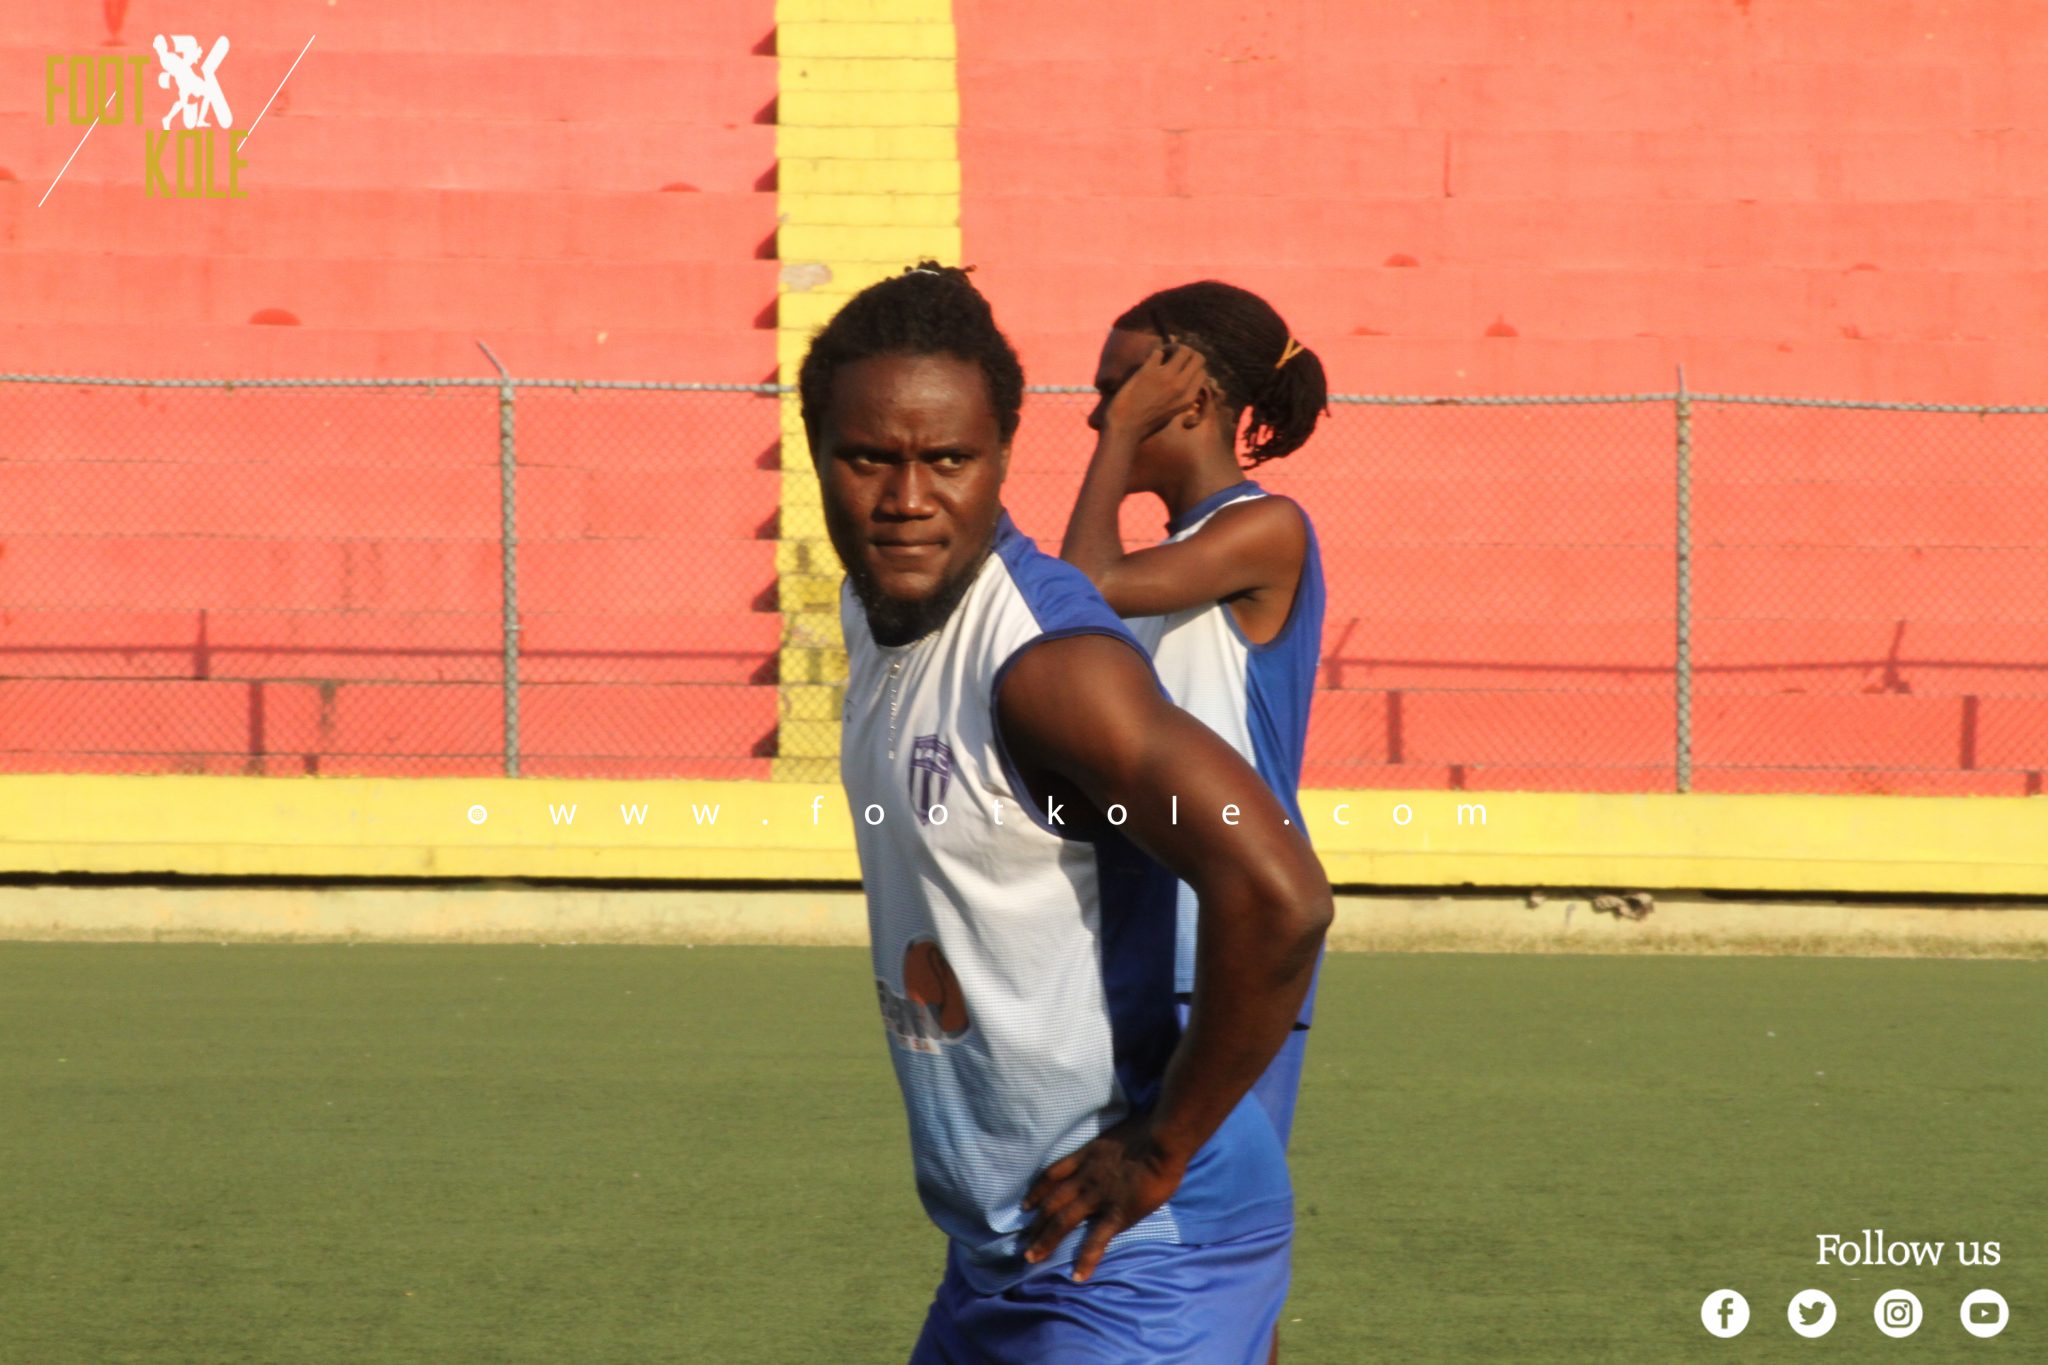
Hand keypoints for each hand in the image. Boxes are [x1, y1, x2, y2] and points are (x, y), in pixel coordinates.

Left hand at [1019, 1114, 1188, 1281]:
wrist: (1161, 1142)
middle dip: (1035, 1224)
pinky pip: (1096, 1240)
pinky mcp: (1116, 1214)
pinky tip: (1076, 1276)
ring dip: (1046, 1241)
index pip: (1051, 1176)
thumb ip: (1107, 1151)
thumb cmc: (1146, 1131)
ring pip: (1063, 1222)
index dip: (1036, 1192)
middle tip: (1023, 1242)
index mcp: (1084, 1157)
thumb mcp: (1114, 1136)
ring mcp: (1097, 1197)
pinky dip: (1085, 1259)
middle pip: (1051, 1203)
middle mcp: (1084, 1179)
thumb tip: (1111, 1156)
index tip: (1026, 1206)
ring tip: (1032, 1257)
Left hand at [1103, 345, 1209, 443]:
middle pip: (1198, 358)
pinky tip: (1149, 360)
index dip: (1193, 368)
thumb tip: (1185, 381)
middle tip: (1176, 356)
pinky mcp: (1148, 371)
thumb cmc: (1147, 424)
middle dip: (1188, 353)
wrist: (1125, 427)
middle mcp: (1181, 386)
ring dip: (1173, 347)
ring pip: (1183, 349)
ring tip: (1164, 353)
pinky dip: (1155, 353)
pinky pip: (1158, 352)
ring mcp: (1165, 377)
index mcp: (1188, 398)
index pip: (1202, 373)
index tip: (1183, 369)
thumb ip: (1181, 397)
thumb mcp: (1172, 413)